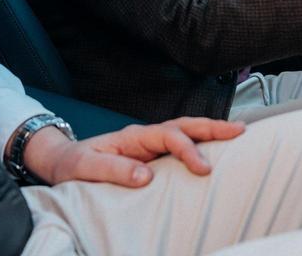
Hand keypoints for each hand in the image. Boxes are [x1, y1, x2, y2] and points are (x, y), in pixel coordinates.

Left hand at [23, 117, 245, 187]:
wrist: (62, 162)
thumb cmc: (73, 164)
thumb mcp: (87, 167)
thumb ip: (114, 169)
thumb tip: (145, 176)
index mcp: (133, 136)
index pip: (168, 137)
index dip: (188, 150)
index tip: (203, 169)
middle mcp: (145, 137)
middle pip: (184, 125)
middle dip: (212, 127)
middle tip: (240, 130)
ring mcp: (149, 145)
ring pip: (185, 132)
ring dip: (210, 132)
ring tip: (237, 133)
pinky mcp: (151, 156)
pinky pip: (180, 147)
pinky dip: (200, 144)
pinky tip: (216, 149)